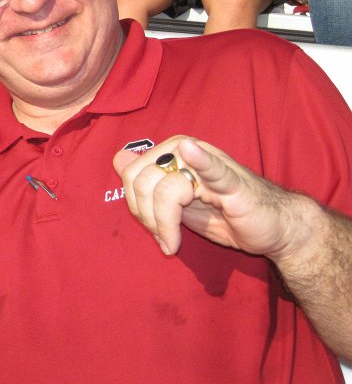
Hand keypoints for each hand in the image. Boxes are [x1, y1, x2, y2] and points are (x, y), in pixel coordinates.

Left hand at [113, 137, 300, 258]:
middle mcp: (187, 149)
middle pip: (142, 181)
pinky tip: (191, 153)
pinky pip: (212, 167)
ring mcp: (209, 163)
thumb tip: (119, 158)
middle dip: (147, 217)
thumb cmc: (224, 213)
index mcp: (172, 152)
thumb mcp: (177, 201)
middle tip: (164, 238)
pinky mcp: (232, 181)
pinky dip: (200, 161)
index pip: (131, 173)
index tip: (153, 228)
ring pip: (166, 189)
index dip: (135, 206)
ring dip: (164, 224)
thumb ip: (148, 182)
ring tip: (174, 242)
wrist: (272, 228)